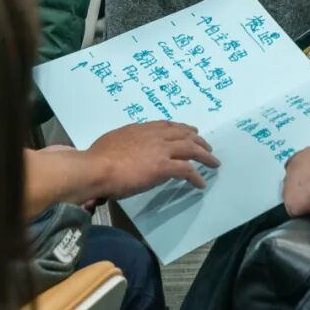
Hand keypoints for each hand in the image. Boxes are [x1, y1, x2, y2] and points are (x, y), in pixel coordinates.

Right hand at [86, 121, 219, 199]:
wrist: (97, 168)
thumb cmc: (98, 158)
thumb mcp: (113, 141)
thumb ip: (124, 143)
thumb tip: (127, 151)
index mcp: (140, 129)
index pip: (166, 126)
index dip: (180, 128)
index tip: (188, 130)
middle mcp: (154, 136)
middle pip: (183, 134)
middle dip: (198, 139)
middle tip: (206, 145)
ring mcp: (160, 150)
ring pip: (191, 149)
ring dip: (205, 155)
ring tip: (213, 162)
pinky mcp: (163, 167)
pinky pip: (187, 170)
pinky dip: (196, 177)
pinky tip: (201, 183)